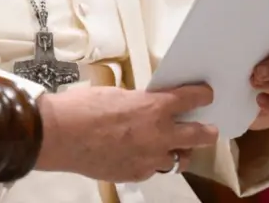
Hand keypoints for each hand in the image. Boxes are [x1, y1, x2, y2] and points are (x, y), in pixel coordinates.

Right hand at [35, 84, 219, 181]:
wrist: (60, 135)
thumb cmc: (83, 109)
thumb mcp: (116, 95)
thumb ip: (139, 102)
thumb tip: (145, 107)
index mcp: (155, 107)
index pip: (192, 99)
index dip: (203, 96)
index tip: (206, 95)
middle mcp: (159, 134)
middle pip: (200, 135)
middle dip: (207, 132)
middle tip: (208, 129)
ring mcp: (150, 158)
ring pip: (179, 159)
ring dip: (177, 151)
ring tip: (171, 147)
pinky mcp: (137, 174)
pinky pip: (153, 169)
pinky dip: (150, 162)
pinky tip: (138, 155)